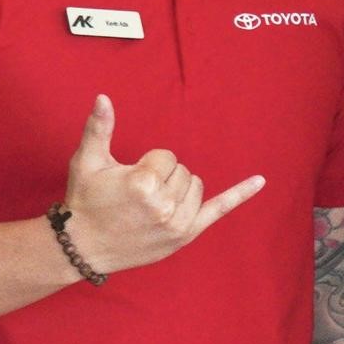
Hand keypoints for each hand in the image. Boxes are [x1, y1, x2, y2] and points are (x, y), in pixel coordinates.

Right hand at [59, 93, 264, 275]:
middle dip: (163, 176)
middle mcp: (164, 204)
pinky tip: (260, 181)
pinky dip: (240, 195)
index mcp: (142, 183)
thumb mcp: (88, 162)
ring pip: (197, 186)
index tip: (129, 179)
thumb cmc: (85, 201)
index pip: (166, 156)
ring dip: (180, 187)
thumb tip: (103, 97)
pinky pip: (219, 210)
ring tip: (154, 201)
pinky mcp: (185, 236)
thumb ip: (99, 128)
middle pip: (183, 170)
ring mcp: (177, 223)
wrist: (83, 246)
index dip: (148, 163)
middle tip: (139, 194)